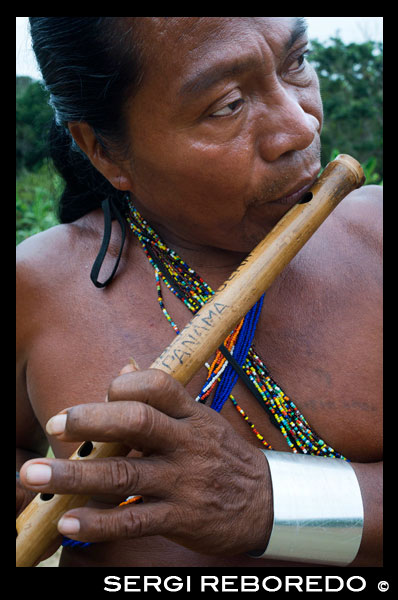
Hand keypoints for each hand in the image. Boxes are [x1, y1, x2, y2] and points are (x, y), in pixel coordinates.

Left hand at [19, 368, 272, 555]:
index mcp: (192, 414)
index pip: (158, 386)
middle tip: (56, 424)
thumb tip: (123, 370)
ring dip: (76, 474)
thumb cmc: (223, 456)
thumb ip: (163, 399)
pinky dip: (99, 522)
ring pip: (125, 474)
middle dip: (91, 421)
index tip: (102, 392)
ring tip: (36, 474)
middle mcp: (187, 443)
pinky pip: (133, 520)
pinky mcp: (182, 517)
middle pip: (136, 423)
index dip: (125, 385)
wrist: (267, 502)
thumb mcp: (200, 419)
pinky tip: (69, 522)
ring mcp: (184, 481)